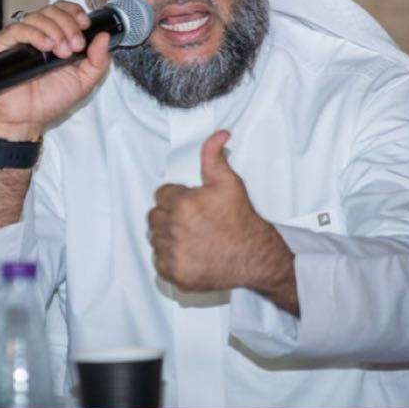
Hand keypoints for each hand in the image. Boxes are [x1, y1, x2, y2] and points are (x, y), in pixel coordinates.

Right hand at [0, 1, 111, 140]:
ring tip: (62, 51)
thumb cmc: (51, 101)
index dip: (74, 12)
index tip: (85, 25)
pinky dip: (35, 34)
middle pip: (51, 10)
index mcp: (55, 37)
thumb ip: (98, 60)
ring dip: (55, 30)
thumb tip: (105, 36)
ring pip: (36, 16)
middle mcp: (36, 34)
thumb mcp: (84, 80)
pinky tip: (45, 46)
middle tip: (75, 46)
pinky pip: (17, 29)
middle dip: (68, 25)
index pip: (62, 9)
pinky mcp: (0, 45)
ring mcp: (18, 39)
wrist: (28, 119)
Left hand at [147, 130, 293, 300]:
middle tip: (191, 221)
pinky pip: (158, 261)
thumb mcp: (228, 183)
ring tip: (192, 237)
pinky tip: (189, 253)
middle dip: (169, 216)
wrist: (254, 256)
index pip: (161, 195)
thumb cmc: (240, 220)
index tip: (190, 205)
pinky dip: (170, 258)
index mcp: (183, 204)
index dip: (176, 198)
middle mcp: (174, 229)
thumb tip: (219, 134)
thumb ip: (214, 156)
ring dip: (168, 236)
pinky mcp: (174, 273)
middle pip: (155, 217)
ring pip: (155, 238)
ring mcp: (173, 253)